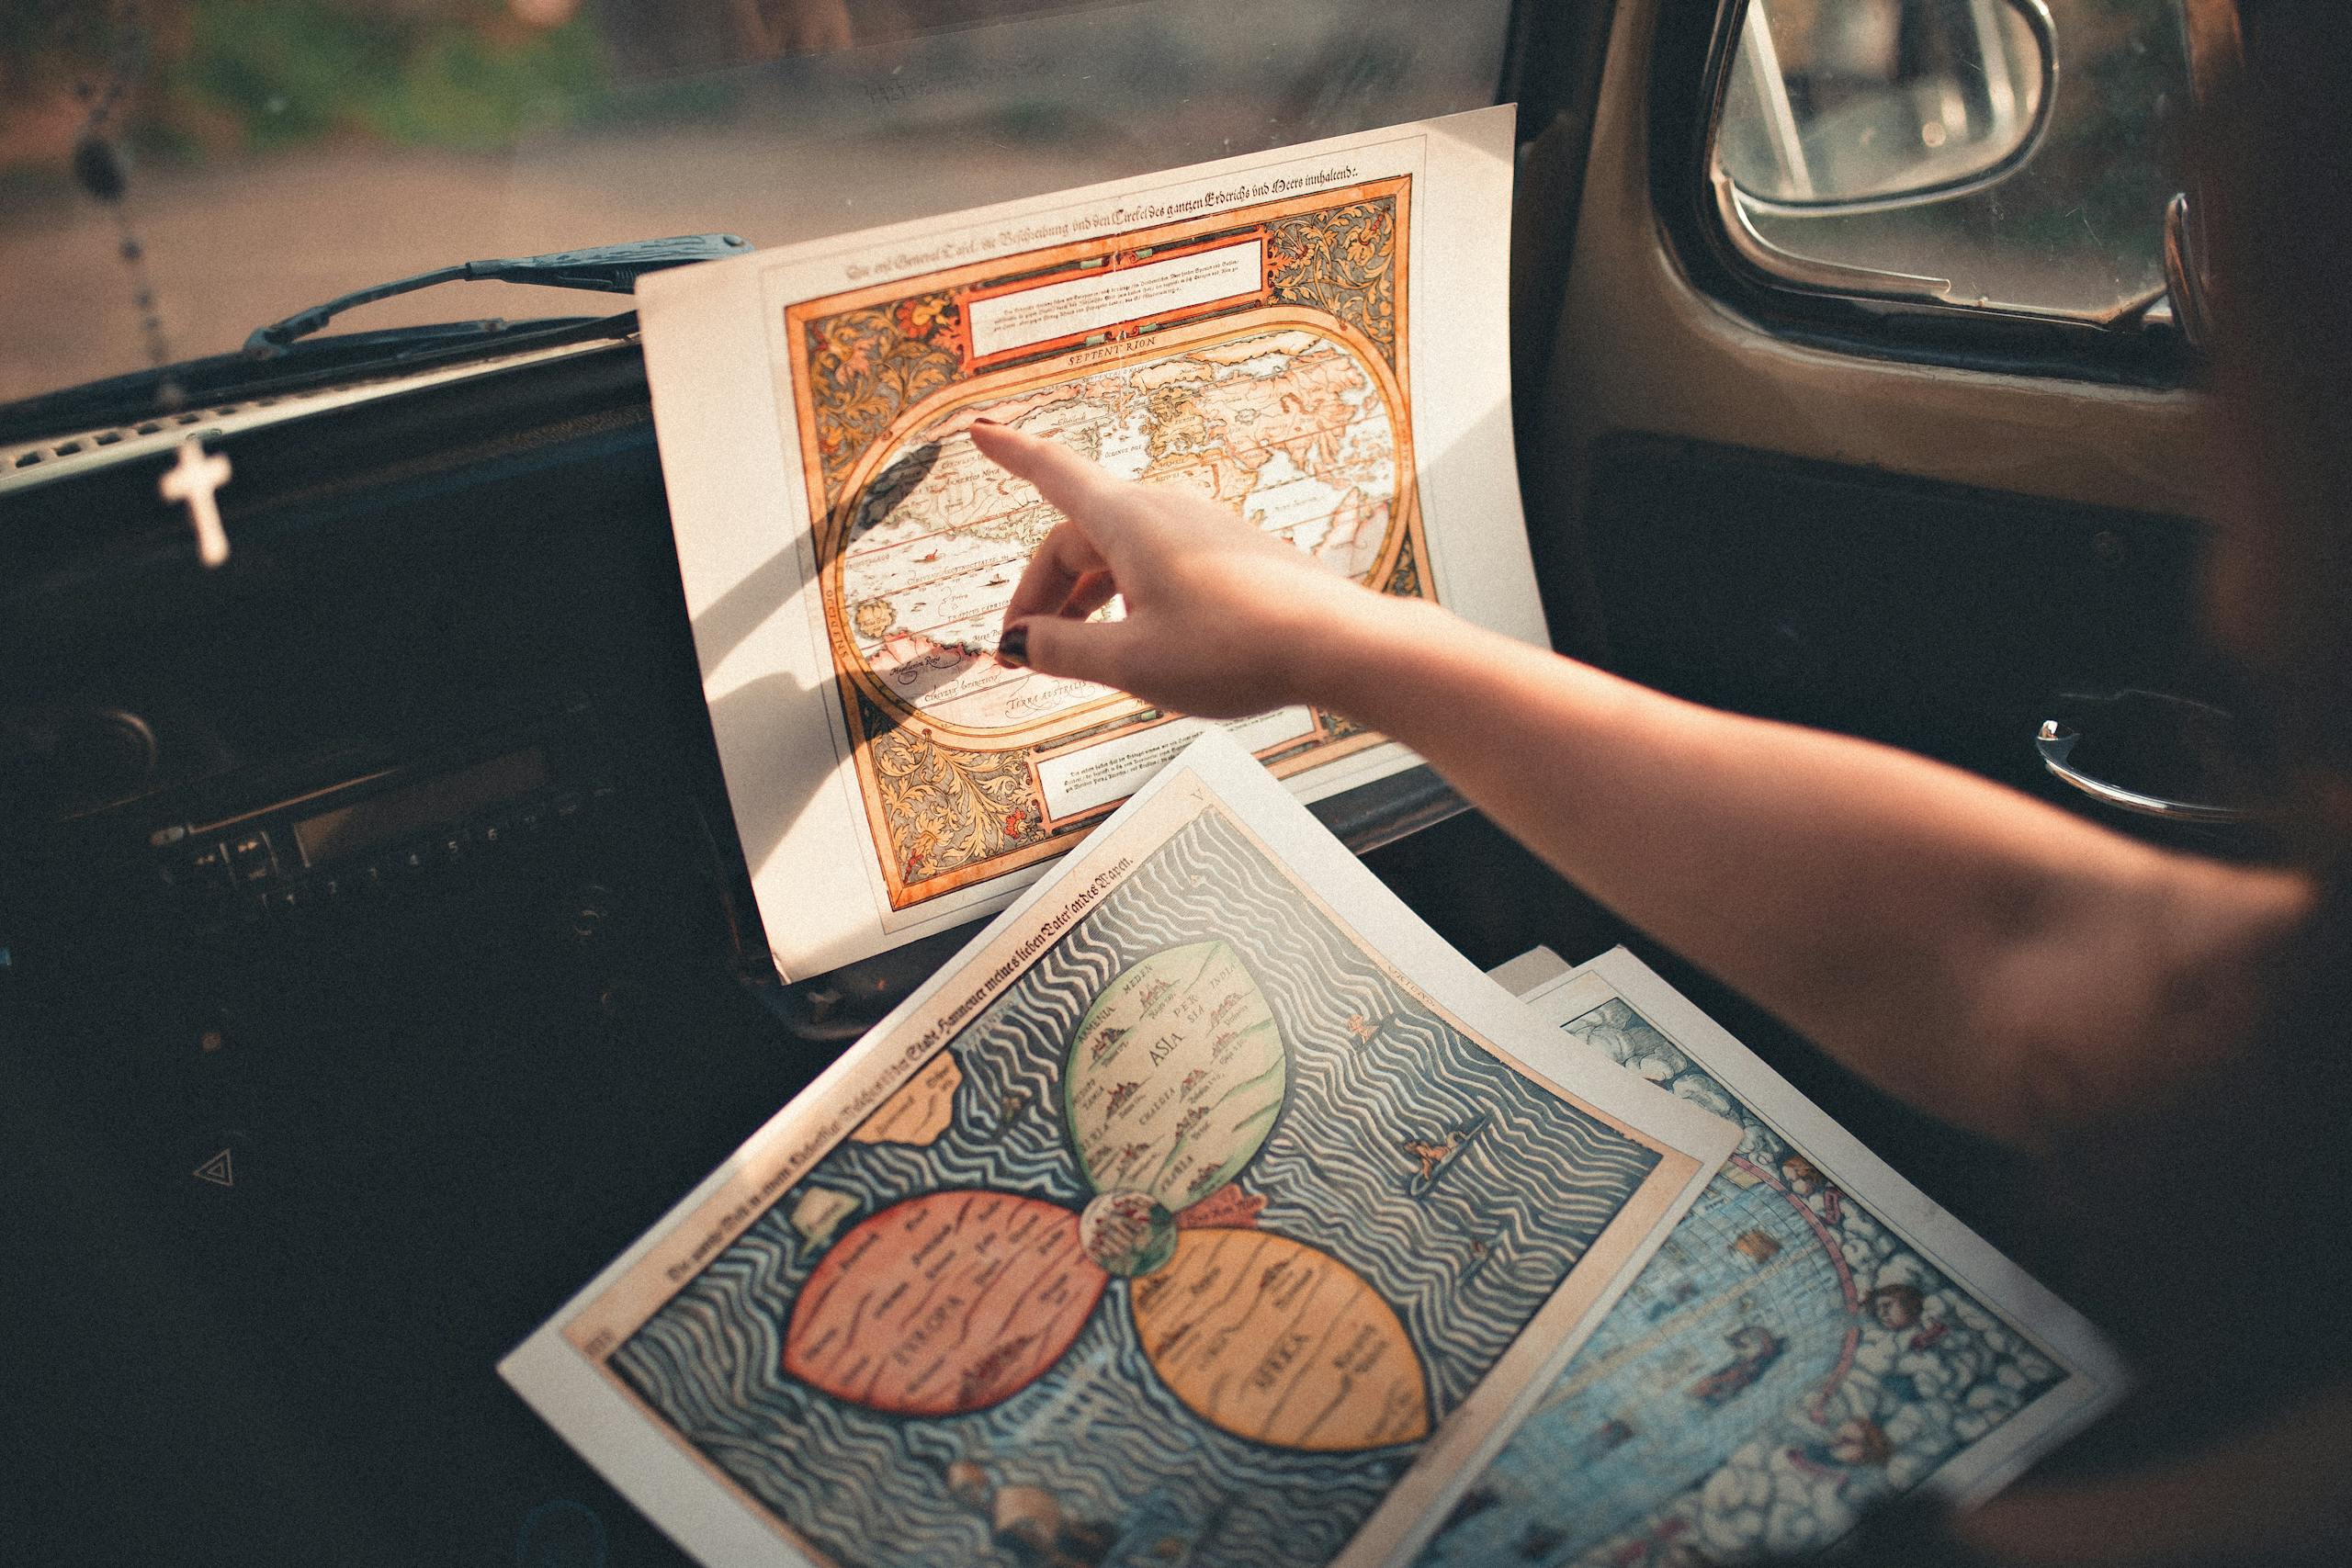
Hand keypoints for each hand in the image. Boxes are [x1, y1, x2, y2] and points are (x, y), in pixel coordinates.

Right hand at [972, 421, 1399, 718]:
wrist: (1336, 644)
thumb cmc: (1235, 649)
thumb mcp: (1131, 663)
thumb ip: (1064, 652)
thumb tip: (1021, 643)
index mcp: (1128, 522)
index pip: (1053, 474)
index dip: (1011, 455)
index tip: (979, 432)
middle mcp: (1162, 512)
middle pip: (1077, 538)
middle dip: (1041, 592)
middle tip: (1021, 651)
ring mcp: (1200, 529)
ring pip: (1118, 555)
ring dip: (1083, 600)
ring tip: (1072, 654)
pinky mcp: (1229, 553)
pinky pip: (1157, 565)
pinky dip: (1126, 598)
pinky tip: (1137, 644)